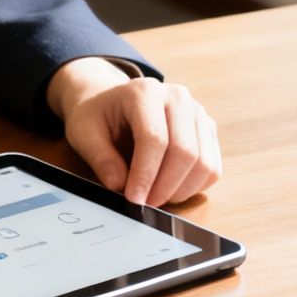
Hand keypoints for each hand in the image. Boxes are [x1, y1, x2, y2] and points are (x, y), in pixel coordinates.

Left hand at [46, 57, 221, 206]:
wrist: (113, 103)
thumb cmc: (98, 117)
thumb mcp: (84, 133)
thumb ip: (100, 157)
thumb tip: (118, 185)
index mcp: (144, 92)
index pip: (154, 139)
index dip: (145, 174)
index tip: (134, 199)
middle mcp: (177, 97)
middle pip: (185, 152)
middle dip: (165, 186)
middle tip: (145, 204)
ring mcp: (197, 113)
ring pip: (204, 163)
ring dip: (181, 190)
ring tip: (155, 197)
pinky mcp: (207, 130)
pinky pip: (212, 168)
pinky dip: (194, 187)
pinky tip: (170, 189)